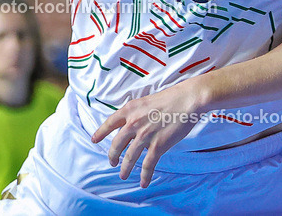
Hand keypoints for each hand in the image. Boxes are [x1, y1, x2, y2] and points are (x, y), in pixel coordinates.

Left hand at [90, 80, 206, 187]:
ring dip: (125, 168)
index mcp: (130, 110)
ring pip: (129, 157)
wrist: (187, 100)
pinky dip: (145, 175)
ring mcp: (145, 136)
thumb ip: (136, 113)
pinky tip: (143, 182)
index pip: (109, 123)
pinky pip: (148, 165)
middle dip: (112, 156)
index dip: (100, 133)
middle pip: (116, 144)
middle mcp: (134, 123)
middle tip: (112, 162)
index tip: (94, 140)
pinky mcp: (158, 146)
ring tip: (123, 175)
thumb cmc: (171, 98)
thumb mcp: (146, 101)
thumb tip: (132, 124)